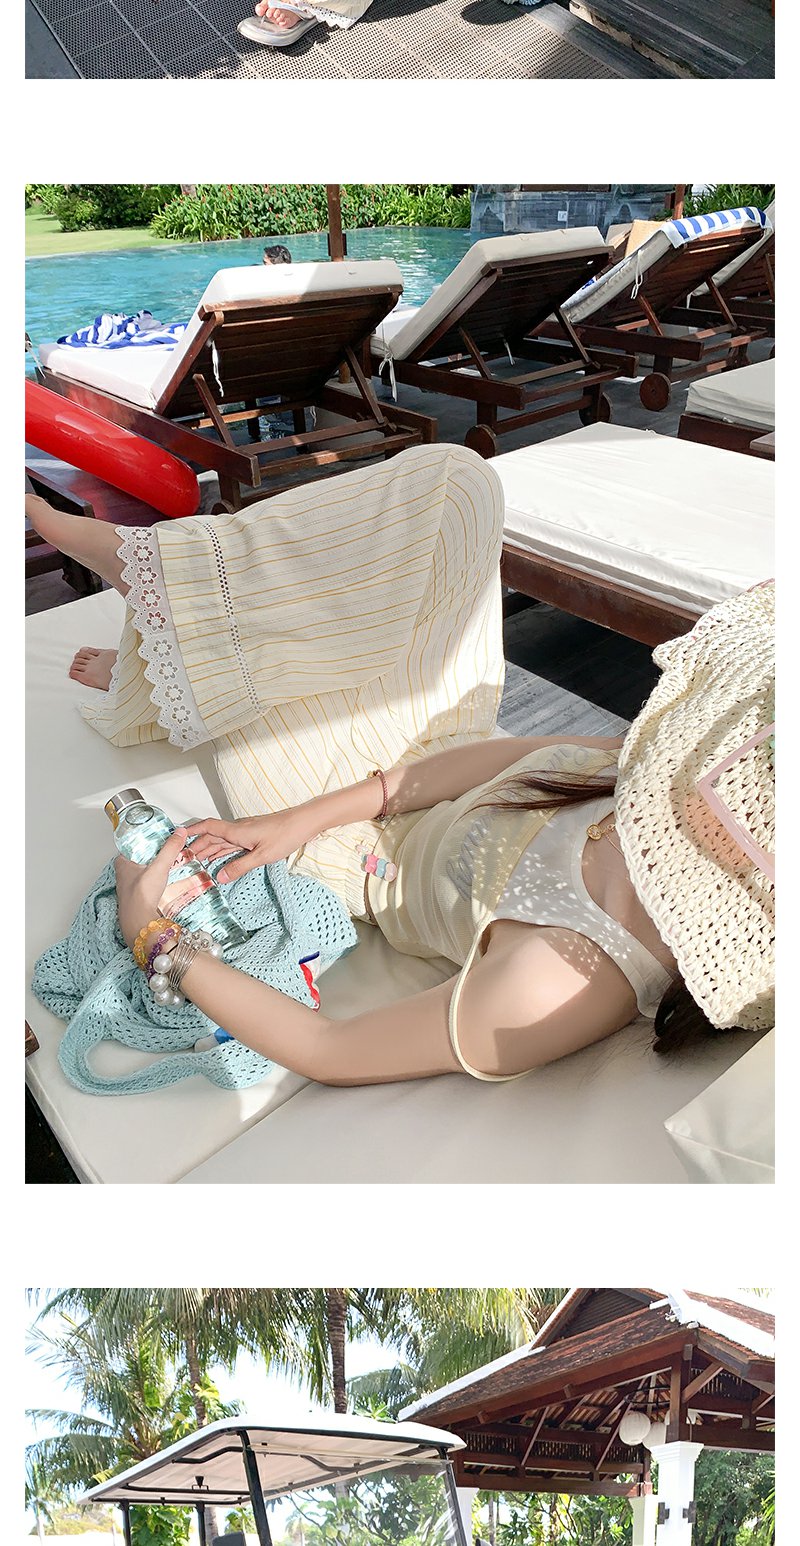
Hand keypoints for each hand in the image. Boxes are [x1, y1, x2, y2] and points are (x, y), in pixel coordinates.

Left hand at [115, 827, 187, 948]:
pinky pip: (148, 883)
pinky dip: (157, 879)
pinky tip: (167, 880)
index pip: (133, 844)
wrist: (140, 925)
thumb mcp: (158, 867)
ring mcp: (130, 887)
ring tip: (171, 862)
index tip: (159, 835)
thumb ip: (170, 849)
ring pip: (144, 871)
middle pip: (140, 857)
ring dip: (156, 867)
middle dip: (154, 853)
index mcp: (122, 863)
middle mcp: (123, 874)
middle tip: (168, 848)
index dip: (147, 839)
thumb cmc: (141, 897)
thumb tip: (179, 833)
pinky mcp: (138, 898)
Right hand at [184, 809, 311, 882]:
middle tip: (184, 858)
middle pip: (212, 836)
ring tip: (197, 861)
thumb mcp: (262, 856)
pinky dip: (223, 851)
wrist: (304, 823)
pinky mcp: (254, 836)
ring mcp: (246, 832)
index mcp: (236, 831)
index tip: (178, 836)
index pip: (208, 827)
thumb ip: (239, 866)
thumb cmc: (286, 835)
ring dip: (209, 849)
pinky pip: (233, 843)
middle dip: (197, 845)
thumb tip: (219, 877)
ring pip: (222, 840)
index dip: (192, 831)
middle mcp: (238, 829)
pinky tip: (220, 859)